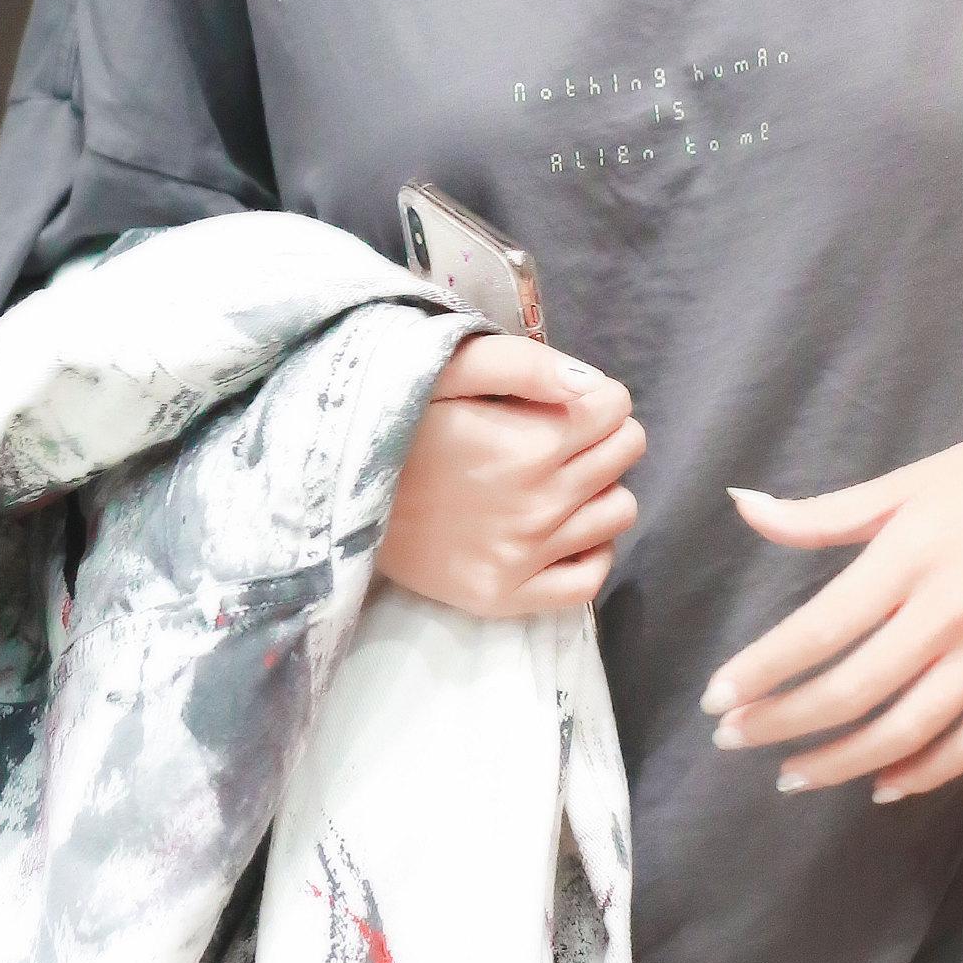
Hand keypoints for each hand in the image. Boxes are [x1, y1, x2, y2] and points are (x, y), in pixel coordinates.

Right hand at [375, 331, 644, 620]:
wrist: (337, 498)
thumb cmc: (395, 424)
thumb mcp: (445, 370)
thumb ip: (522, 364)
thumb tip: (587, 383)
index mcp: (531, 443)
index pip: (616, 406)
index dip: (592, 394)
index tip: (557, 400)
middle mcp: (540, 504)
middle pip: (625, 452)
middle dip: (601, 433)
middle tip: (556, 435)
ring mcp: (526, 558)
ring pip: (618, 512)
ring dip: (599, 488)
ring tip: (556, 480)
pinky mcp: (508, 597)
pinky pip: (589, 579)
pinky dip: (588, 550)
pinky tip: (561, 530)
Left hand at [702, 393, 962, 801]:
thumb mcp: (910, 479)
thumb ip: (825, 513)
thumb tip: (743, 508)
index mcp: (911, 553)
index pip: (819, 629)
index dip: (762, 671)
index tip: (715, 698)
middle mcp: (951, 608)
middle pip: (853, 689)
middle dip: (783, 723)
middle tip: (733, 740)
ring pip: (908, 729)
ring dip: (841, 762)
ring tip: (792, 775)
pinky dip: (925, 773)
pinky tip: (882, 784)